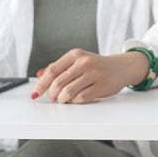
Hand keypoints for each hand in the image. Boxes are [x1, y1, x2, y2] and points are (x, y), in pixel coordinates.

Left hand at [31, 48, 149, 103]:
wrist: (122, 67)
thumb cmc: (97, 66)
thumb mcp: (78, 61)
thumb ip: (59, 67)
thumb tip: (39, 75)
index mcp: (76, 55)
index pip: (52, 71)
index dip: (41, 84)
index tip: (35, 94)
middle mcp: (84, 62)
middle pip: (57, 83)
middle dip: (52, 95)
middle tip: (54, 97)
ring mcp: (94, 74)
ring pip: (67, 93)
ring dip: (62, 100)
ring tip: (65, 99)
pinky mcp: (101, 86)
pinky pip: (80, 99)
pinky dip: (75, 102)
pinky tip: (77, 98)